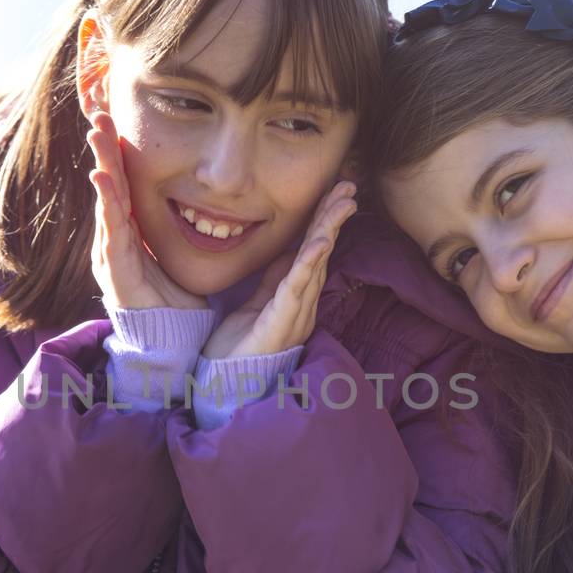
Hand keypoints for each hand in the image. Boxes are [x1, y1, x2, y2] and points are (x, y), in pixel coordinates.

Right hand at [87, 112, 207, 311]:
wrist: (170, 343)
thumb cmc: (175, 302)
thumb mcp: (176, 255)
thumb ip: (176, 230)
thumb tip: (206, 202)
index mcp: (130, 234)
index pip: (123, 186)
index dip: (119, 154)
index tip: (117, 120)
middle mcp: (115, 240)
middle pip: (109, 186)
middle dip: (104, 149)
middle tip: (99, 113)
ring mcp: (111, 255)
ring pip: (106, 202)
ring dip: (102, 165)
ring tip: (97, 135)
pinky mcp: (115, 271)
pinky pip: (112, 231)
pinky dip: (107, 202)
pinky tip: (101, 178)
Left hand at [201, 180, 357, 359]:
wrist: (223, 386)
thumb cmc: (237, 349)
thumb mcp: (255, 303)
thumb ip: (272, 280)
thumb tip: (286, 252)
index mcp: (295, 298)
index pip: (313, 252)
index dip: (324, 221)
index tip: (335, 192)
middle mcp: (303, 305)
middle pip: (321, 253)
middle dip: (334, 217)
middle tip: (349, 186)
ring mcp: (295, 314)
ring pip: (316, 264)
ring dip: (329, 231)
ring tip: (343, 203)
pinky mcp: (281, 323)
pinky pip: (298, 286)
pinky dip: (309, 261)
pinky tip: (319, 241)